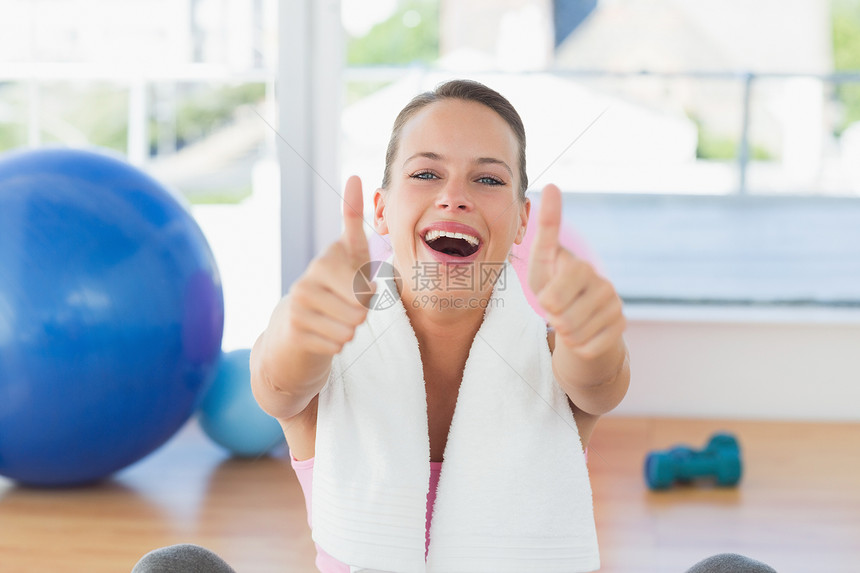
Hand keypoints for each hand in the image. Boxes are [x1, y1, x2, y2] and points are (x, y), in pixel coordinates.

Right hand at [275, 175, 373, 355]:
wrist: (294, 331)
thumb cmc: (334, 288)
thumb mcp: (350, 255)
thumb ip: (354, 221)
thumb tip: (354, 176)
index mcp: (328, 259)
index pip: (365, 281)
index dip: (370, 290)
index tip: (357, 286)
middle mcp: (310, 277)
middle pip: (363, 305)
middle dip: (362, 312)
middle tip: (345, 307)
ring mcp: (299, 304)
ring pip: (352, 326)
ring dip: (350, 329)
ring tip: (334, 319)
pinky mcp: (296, 330)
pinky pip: (338, 343)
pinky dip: (337, 344)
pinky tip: (323, 334)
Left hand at [527, 184, 625, 360]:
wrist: (576, 317)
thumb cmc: (553, 285)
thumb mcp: (543, 260)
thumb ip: (546, 227)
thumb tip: (552, 184)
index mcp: (581, 267)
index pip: (553, 297)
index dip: (546, 302)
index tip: (548, 298)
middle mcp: (604, 285)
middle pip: (563, 318)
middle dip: (553, 319)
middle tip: (557, 311)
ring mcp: (615, 307)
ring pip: (575, 335)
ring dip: (565, 333)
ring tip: (568, 320)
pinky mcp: (620, 328)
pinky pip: (588, 348)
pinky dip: (578, 346)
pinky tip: (581, 333)